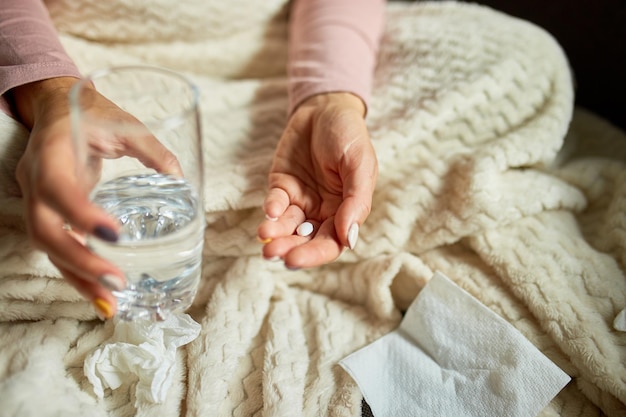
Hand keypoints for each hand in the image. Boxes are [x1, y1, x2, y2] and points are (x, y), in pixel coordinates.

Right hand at [13, 77, 179, 317]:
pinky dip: (77, 273)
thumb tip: (179, 177)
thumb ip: (151, 148)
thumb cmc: (92, 113)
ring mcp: (36, 199)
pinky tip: (101, 294)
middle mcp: (36, 180)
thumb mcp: (123, 122)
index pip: (57, 188)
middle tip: (117, 282)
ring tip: (110, 305)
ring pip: (48, 247)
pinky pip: (57, 248)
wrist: (56, 106)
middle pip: (44, 231)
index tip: (114, 234)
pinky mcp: (47, 213)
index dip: (80, 214)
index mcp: (51, 151)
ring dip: (78, 278)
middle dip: (80, 261)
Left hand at [257, 92, 377, 267]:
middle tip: (273, 253)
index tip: (296, 259)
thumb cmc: (349, 135)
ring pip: (287, 227)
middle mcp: (322, 211)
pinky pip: (275, 204)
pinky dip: (271, 210)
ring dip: (276, 234)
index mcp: (346, 211)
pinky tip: (270, 211)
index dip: (314, 254)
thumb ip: (356, 201)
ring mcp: (301, 200)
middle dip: (289, 249)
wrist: (326, 107)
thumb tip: (348, 238)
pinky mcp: (281, 186)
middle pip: (306, 240)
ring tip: (265, 237)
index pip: (330, 243)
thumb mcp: (360, 164)